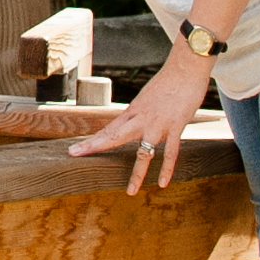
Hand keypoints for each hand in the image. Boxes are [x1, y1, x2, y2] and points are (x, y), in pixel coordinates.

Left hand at [69, 52, 212, 194]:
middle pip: (114, 135)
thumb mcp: (148, 98)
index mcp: (133, 111)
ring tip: (131, 192)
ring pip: (143, 152)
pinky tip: (162, 183)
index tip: (74, 150)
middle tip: (75, 155)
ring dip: (137, 173)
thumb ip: (140, 114)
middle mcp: (141, 119)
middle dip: (94, 146)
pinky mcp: (175, 126)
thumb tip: (135, 125)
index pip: (108, 129)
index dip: (92, 141)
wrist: (186, 68)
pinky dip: (166, 168)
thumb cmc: (168, 82)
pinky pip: (170, 152)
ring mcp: (158, 124)